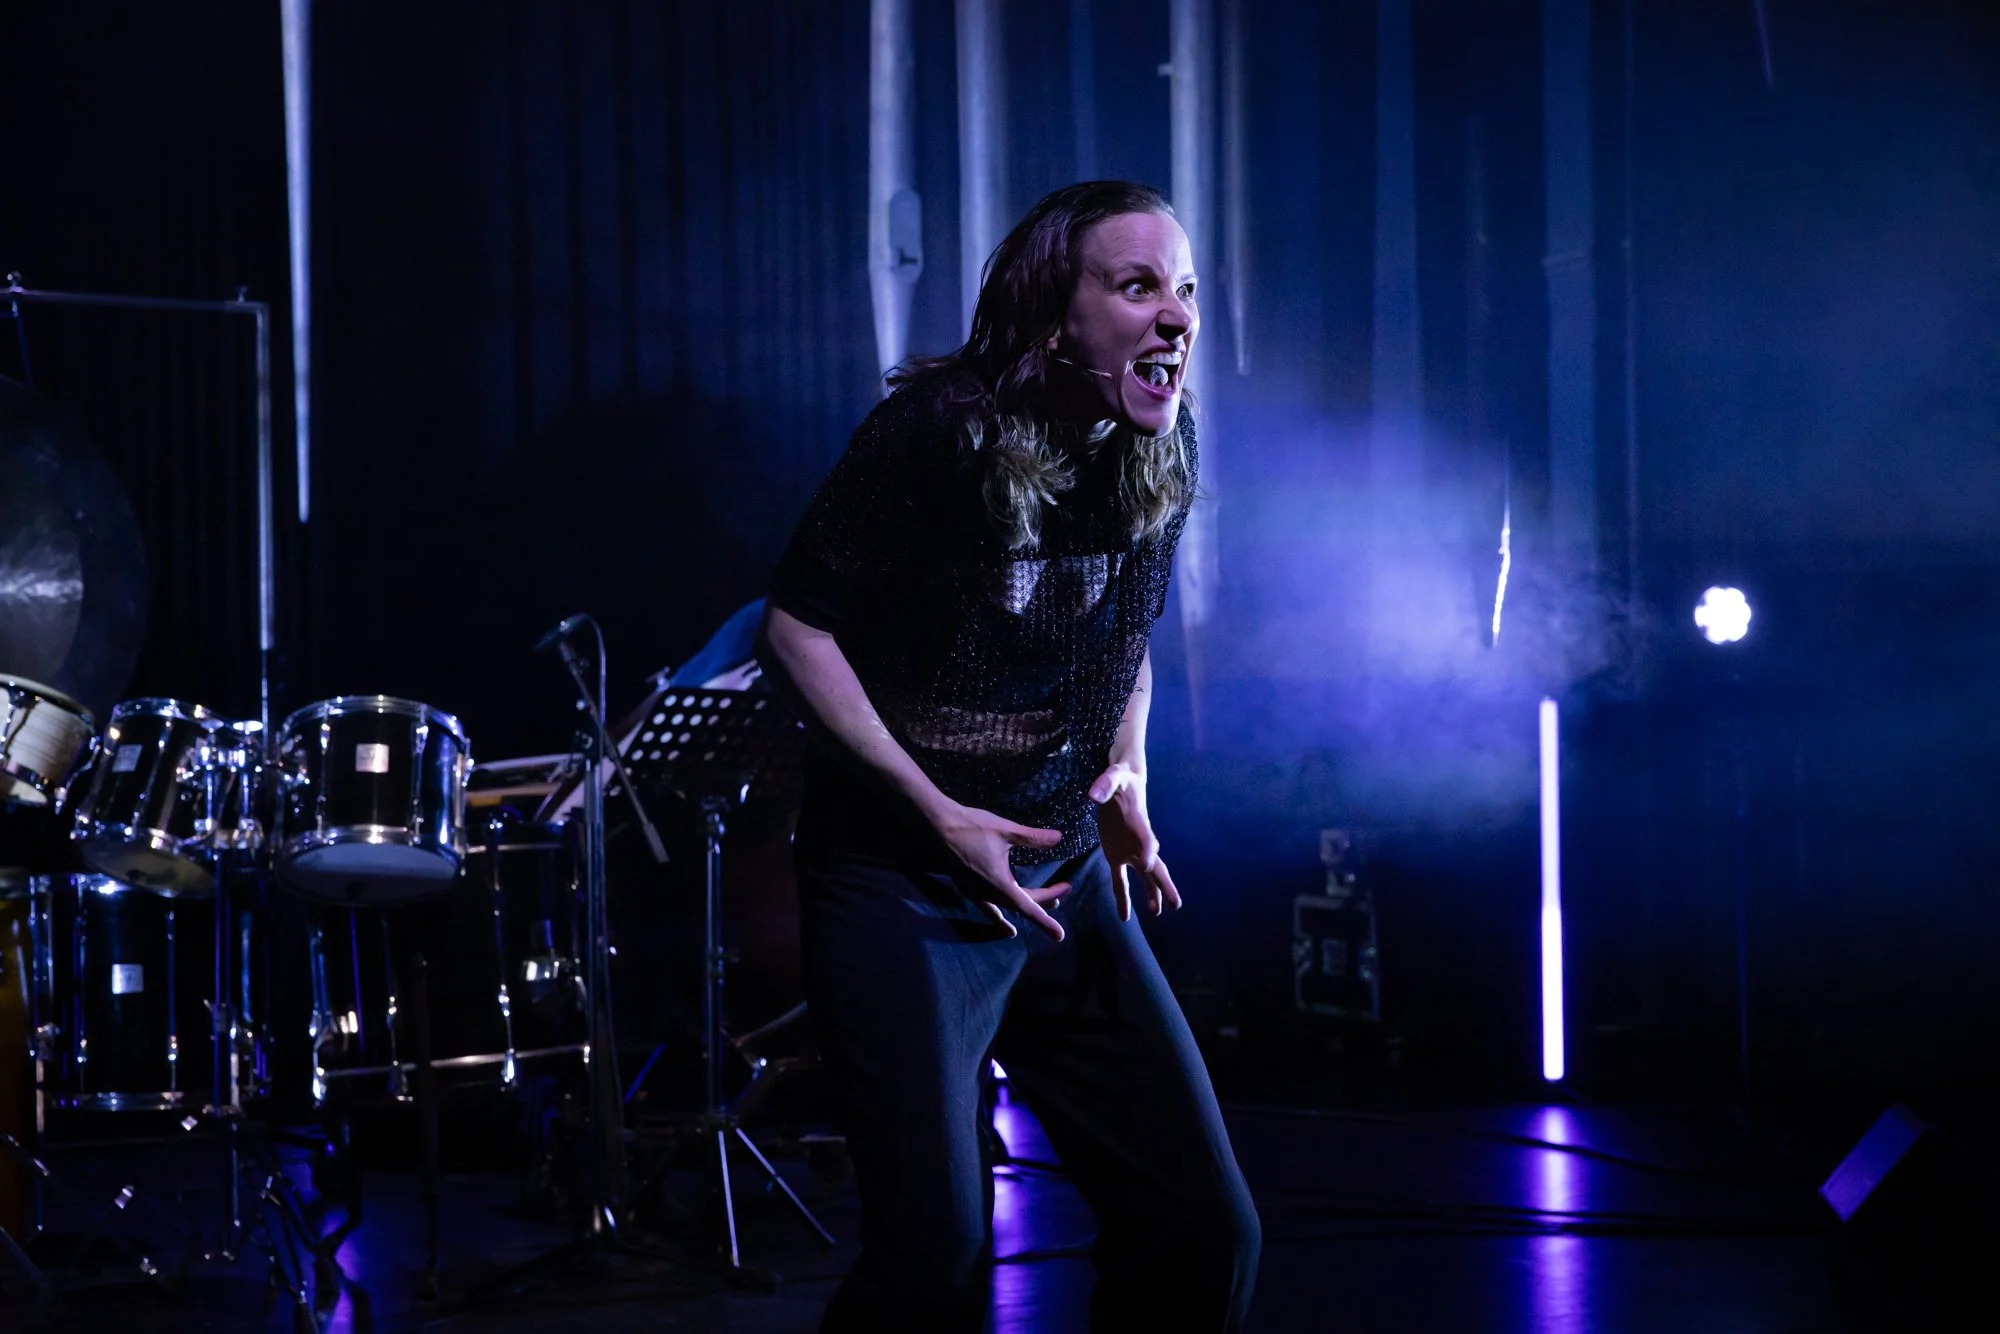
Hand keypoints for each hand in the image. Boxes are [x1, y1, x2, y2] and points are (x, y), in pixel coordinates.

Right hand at [928, 801, 1069, 940]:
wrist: (939, 826)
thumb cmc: (973, 827)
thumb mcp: (1007, 831)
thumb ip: (1034, 838)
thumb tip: (1059, 838)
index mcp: (1000, 884)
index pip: (1029, 908)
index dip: (1046, 922)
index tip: (1059, 936)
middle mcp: (989, 894)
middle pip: (1021, 905)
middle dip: (1043, 901)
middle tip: (1062, 890)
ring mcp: (976, 893)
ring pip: (1006, 908)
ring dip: (1025, 908)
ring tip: (1043, 908)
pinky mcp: (967, 888)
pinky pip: (987, 908)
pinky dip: (998, 917)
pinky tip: (1002, 920)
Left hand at [1089, 763, 1182, 921]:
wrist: (1123, 782)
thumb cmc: (1121, 779)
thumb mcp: (1113, 777)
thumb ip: (1105, 784)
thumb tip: (1093, 794)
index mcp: (1140, 824)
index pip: (1146, 841)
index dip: (1148, 852)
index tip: (1149, 865)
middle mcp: (1139, 842)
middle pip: (1156, 867)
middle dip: (1164, 885)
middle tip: (1175, 904)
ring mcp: (1130, 851)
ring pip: (1144, 878)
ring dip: (1150, 895)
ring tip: (1156, 914)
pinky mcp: (1116, 855)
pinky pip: (1120, 880)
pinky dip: (1122, 898)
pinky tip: (1124, 917)